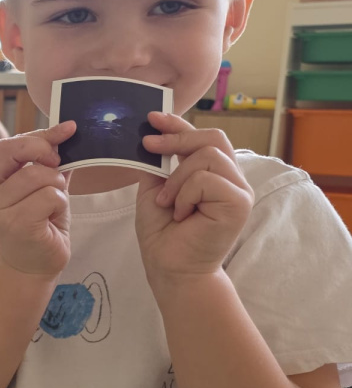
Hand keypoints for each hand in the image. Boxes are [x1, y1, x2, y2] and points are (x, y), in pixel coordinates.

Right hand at [0, 121, 75, 278]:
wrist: (32, 267)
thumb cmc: (38, 225)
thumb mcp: (42, 188)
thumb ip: (48, 162)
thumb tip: (66, 132)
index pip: (5, 145)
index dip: (37, 134)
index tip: (66, 130)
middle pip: (15, 151)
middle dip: (43, 150)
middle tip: (57, 164)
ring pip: (39, 175)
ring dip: (57, 185)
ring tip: (53, 202)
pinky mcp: (17, 223)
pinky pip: (50, 196)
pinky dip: (60, 202)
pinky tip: (52, 216)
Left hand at [136, 112, 251, 287]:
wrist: (170, 269)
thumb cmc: (164, 234)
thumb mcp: (154, 190)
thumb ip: (157, 165)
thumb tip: (150, 136)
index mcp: (213, 174)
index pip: (203, 138)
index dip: (178, 125)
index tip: (152, 118)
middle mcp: (231, 179)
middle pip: (213, 138)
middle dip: (177, 139)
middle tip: (147, 144)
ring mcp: (239, 191)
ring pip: (207, 157)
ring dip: (177, 178)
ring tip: (167, 202)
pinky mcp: (239, 203)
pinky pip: (207, 180)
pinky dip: (185, 194)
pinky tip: (181, 214)